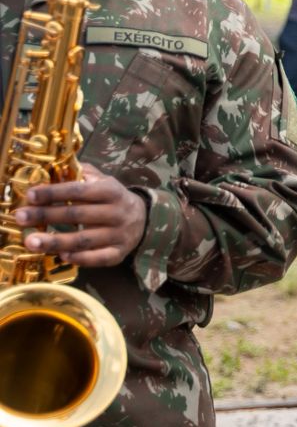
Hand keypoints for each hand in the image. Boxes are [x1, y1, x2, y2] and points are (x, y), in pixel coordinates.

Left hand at [14, 162, 148, 267]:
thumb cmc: (113, 199)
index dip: (54, 192)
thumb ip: (82, 175)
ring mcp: (119, 234)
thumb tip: (55, 168)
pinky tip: (61, 256)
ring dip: (56, 241)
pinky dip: (80, 258)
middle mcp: (117, 212)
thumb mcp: (104, 181)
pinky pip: (99, 258)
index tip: (31, 195)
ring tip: (30, 242)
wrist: (145, 219)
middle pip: (78, 214)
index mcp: (111, 191)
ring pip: (84, 239)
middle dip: (46, 215)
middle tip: (20, 218)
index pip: (79, 190)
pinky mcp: (119, 253)